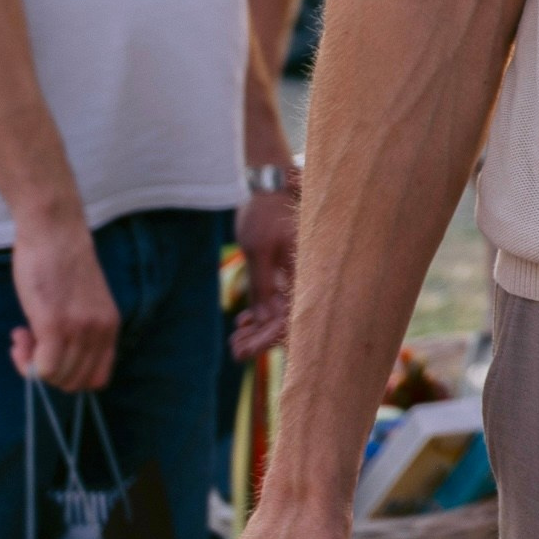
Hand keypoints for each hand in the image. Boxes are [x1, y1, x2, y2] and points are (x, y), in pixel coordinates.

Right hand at [8, 210, 119, 392]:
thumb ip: (78, 329)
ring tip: (23, 334)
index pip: (98, 378)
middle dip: (47, 372)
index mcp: (110, 326)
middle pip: (75, 383)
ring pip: (57, 378)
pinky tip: (19, 335)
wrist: (54, 229)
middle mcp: (100, 331)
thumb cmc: (60, 260)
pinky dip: (26, 362)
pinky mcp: (56, 324)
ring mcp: (80, 329)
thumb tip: (56, 360)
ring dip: (32, 364)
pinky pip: (44, 369)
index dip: (69, 375)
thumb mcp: (81, 301)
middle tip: (30, 343)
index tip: (50, 353)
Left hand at [231, 187, 298, 359]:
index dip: (266, 339)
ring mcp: (295, 275)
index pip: (289, 318)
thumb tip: (264, 320)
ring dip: (258, 329)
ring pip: (281, 313)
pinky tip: (242, 322)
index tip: (243, 352)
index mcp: (303, 272)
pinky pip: (278, 300)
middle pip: (287, 320)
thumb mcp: (258, 249)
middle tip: (234, 351)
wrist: (269, 186)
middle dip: (260, 339)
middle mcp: (304, 276)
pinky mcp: (286, 272)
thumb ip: (263, 285)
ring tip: (235, 338)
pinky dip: (261, 313)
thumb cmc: (264, 213)